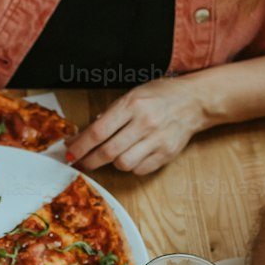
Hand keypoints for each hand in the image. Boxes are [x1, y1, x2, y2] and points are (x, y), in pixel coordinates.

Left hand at [66, 75, 206, 175]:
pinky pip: (139, 169)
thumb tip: (87, 134)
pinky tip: (131, 156)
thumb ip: (111, 113)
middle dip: (89, 160)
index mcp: (133, 105)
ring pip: (123, 164)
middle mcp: (145, 123)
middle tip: (81, 162)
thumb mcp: (133, 94)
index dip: (81, 145)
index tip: (70, 152)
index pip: (98, 131)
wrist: (194, 101)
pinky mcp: (166, 154)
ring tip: (112, 155)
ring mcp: (157, 140)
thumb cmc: (161, 96)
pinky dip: (130, 167)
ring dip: (112, 163)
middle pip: (108, 152)